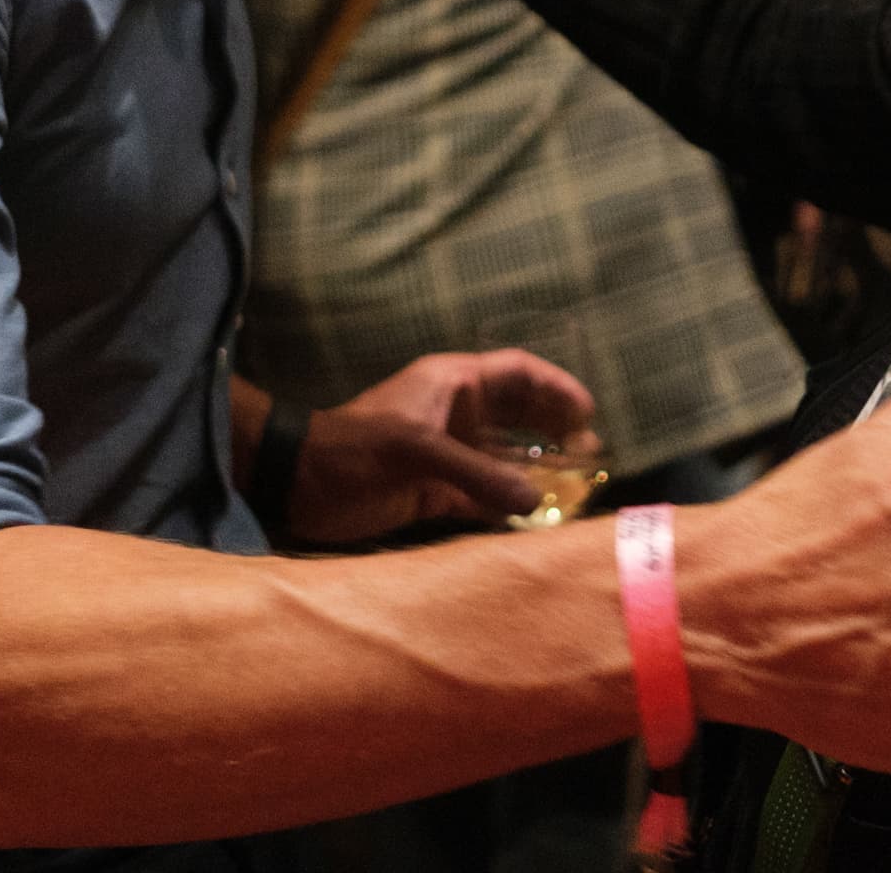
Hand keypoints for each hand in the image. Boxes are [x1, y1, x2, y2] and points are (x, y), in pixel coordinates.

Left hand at [282, 350, 594, 545]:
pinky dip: (510, 504)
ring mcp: (448, 454)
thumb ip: (475, 474)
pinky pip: (486, 494)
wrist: (297, 484)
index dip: (555, 387)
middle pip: (520, 413)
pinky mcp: (436, 491)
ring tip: (577, 487)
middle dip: (556, 430)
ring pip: (507, 457)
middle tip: (592, 453)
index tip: (587, 411)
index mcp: (451, 384)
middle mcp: (456, 415)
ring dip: (539, 471)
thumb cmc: (352, 450)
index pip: (516, 373)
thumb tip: (534, 500)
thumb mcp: (414, 451)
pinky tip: (536, 517)